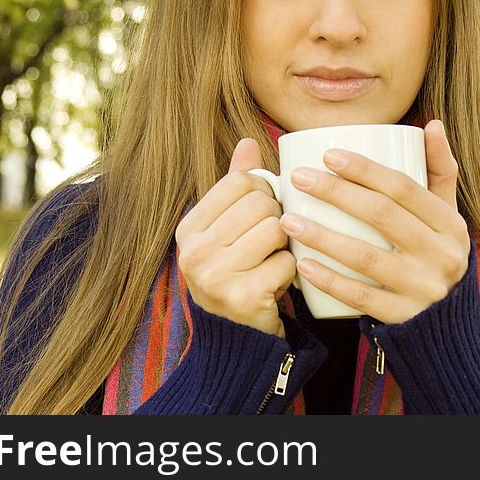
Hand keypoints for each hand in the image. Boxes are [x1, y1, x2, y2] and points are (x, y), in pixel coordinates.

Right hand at [176, 138, 295, 337]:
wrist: (237, 338)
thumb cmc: (236, 273)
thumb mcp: (228, 228)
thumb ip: (236, 186)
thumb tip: (248, 141)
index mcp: (188, 228)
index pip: (239, 181)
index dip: (262, 190)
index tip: (262, 211)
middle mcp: (195, 251)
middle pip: (260, 203)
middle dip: (277, 218)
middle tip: (271, 241)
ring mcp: (216, 276)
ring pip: (276, 229)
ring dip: (285, 245)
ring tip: (272, 260)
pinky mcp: (244, 297)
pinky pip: (287, 262)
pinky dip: (291, 271)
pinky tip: (277, 283)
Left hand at [279, 119, 468, 323]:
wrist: (446, 324)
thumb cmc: (436, 255)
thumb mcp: (447, 216)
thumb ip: (441, 171)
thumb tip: (431, 124)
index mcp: (450, 224)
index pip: (404, 188)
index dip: (365, 168)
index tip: (328, 154)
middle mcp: (441, 255)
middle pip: (382, 215)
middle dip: (336, 192)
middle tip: (298, 178)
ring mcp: (421, 288)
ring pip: (366, 258)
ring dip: (322, 236)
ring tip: (288, 220)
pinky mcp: (402, 317)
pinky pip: (360, 298)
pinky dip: (330, 281)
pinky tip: (303, 265)